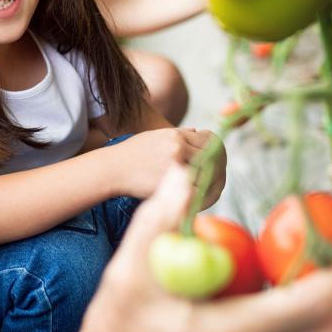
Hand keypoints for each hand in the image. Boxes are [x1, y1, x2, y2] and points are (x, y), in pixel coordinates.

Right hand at [111, 128, 225, 206]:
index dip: (217, 151)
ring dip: (213, 185)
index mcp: (176, 135)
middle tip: (218, 179)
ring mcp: (176, 164)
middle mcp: (179, 147)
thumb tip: (197, 132)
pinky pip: (198, 191)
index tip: (216, 160)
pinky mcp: (171, 182)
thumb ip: (179, 134)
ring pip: (209, 175)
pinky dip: (204, 197)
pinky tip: (202, 200)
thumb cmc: (132, 154)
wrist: (113, 169)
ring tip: (211, 191)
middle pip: (213, 157)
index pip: (210, 140)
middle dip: (219, 169)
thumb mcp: (155, 136)